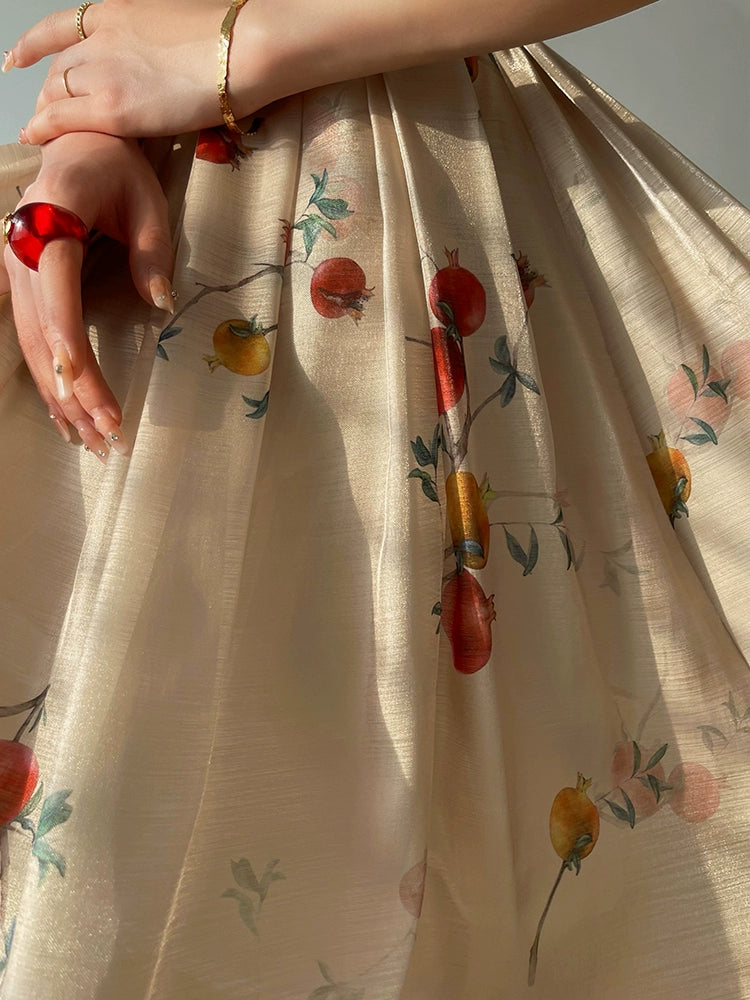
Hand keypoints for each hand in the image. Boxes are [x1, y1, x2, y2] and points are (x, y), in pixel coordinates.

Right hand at [3, 132, 173, 456]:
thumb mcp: (147, 200)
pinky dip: (48, 377)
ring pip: (30, 343)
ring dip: (60, 396)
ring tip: (91, 441)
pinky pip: (29, 336)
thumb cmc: (116, 168)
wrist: (76, 143)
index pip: (58, 300)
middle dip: (73, 392)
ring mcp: (14, 266)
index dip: (75, 356)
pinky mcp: (20, 282)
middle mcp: (20, 248)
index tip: (98, 403)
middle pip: (42, 334)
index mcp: (52, 220)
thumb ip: (152, 252)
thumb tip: (161, 303)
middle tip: (109, 438)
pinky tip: (65, 414)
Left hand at [7, 0, 264, 143]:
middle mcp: (101, 39)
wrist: (242, 50)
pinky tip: (34, 139)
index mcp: (118, 13)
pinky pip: (61, 119)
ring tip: (45, 133)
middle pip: (58, 68)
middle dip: (47, 92)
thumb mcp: (179, 28)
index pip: (62, 27)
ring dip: (47, 113)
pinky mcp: (112, 109)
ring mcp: (104, 73)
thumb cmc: (231, 43)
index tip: (16, 57)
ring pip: (56, 93)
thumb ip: (158, 45)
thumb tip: (168, 62)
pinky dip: (42, 129)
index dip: (34, 44)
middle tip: (46, 114)